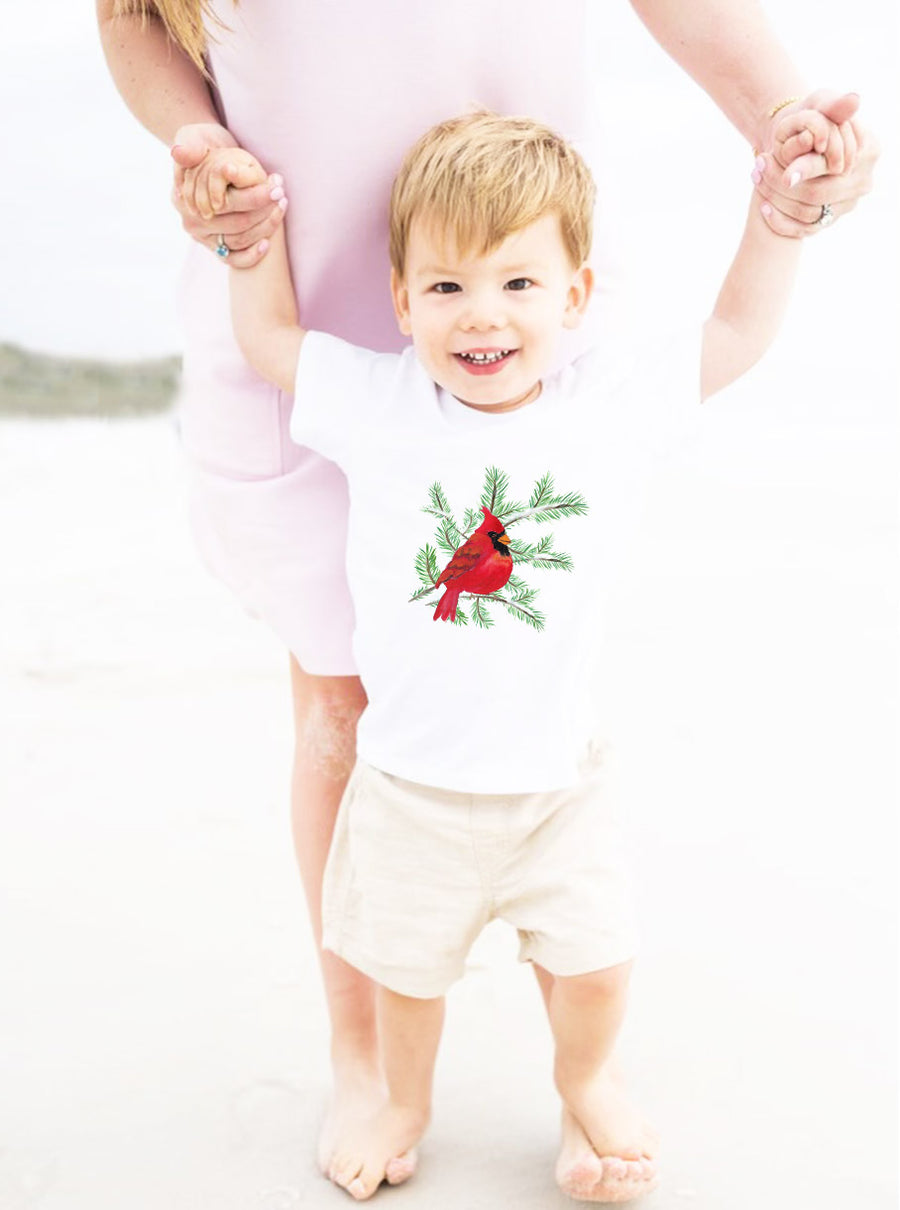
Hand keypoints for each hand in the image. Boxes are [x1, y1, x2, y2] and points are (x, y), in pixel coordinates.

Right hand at [171, 124, 288, 266]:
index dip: (253, 196)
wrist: (207, 156)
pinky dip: (251, 255)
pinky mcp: (214, 247)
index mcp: (184, 197)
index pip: (224, 204)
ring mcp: (203, 237)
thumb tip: (179, 153)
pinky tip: (267, 244)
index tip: (275, 185)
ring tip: (282, 206)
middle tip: (283, 195)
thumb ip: (190, 146)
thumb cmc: (203, 146)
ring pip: (239, 239)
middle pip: (236, 223)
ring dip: (265, 227)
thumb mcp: (194, 138)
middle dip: (264, 210)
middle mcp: (192, 221)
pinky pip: (233, 259)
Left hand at [752, 91, 876, 236]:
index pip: (833, 166)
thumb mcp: (821, 102)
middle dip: (780, 182)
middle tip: (757, 166)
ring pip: (807, 213)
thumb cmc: (813, 114)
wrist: (799, 136)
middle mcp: (861, 182)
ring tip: (755, 177)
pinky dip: (780, 221)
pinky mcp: (828, 220)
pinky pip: (802, 230)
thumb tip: (853, 101)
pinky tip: (763, 207)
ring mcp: (846, 205)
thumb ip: (834, 105)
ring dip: (776, 199)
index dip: (804, 167)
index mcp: (868, 152)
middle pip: (817, 194)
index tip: (769, 158)